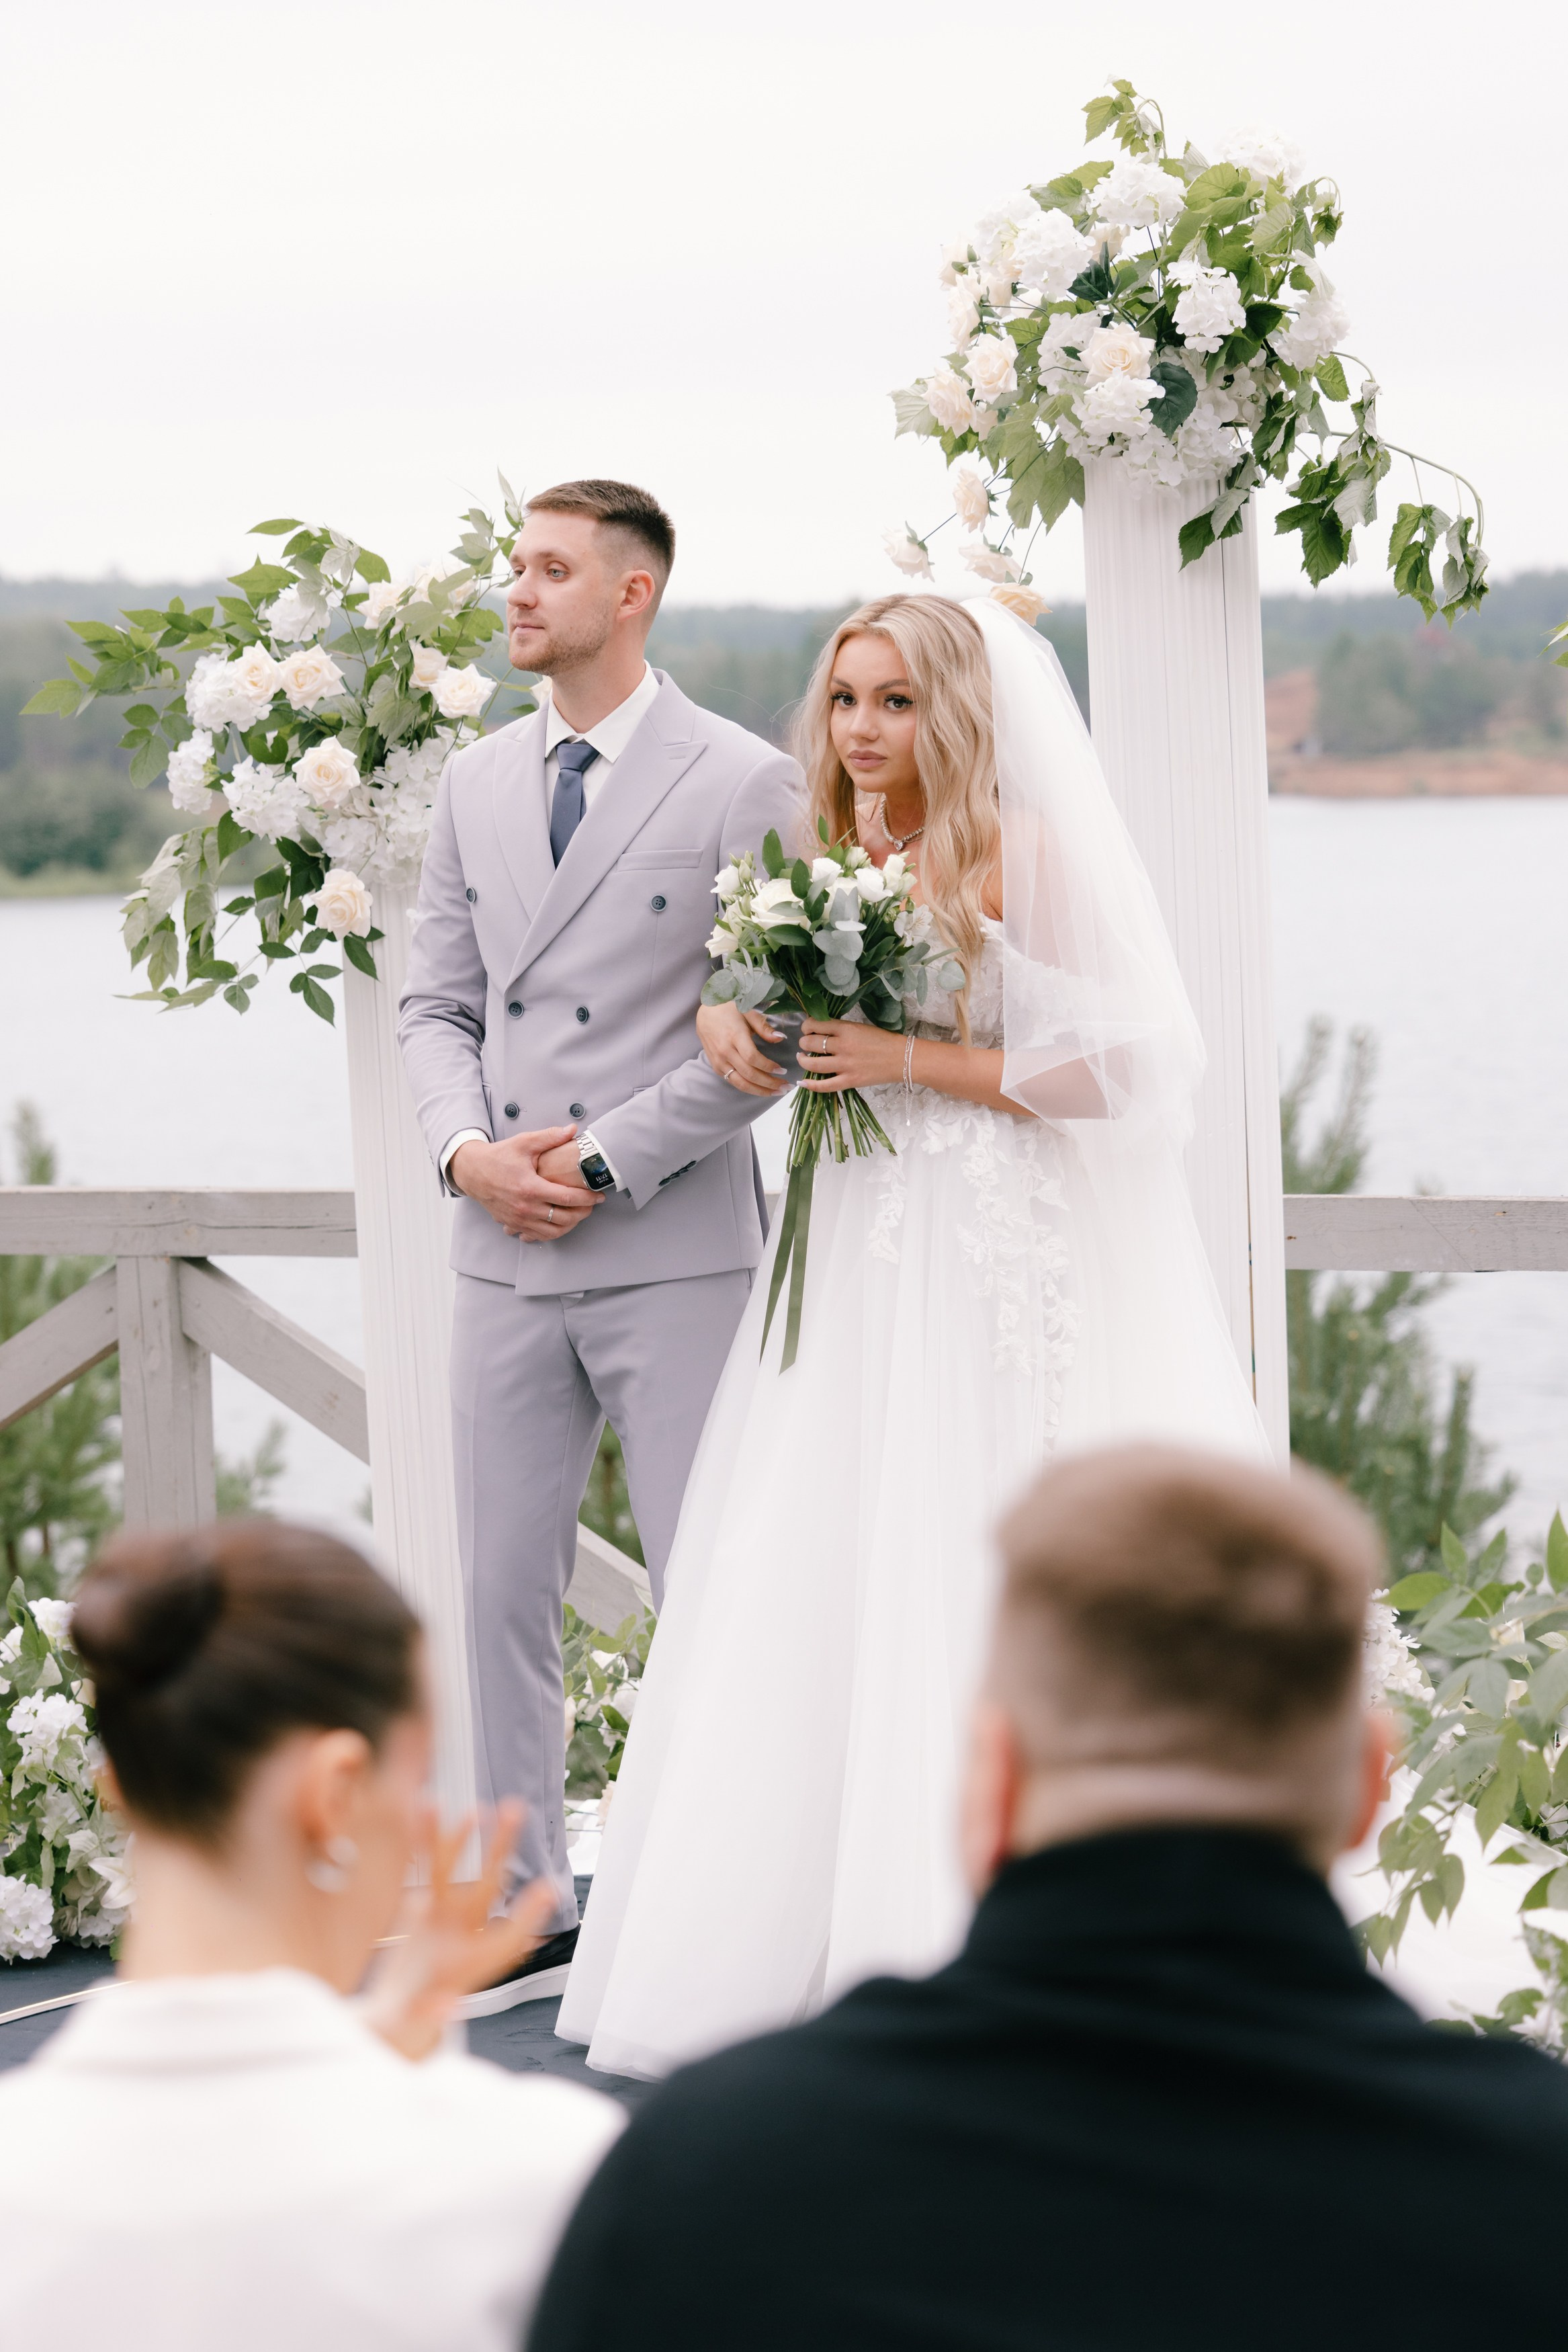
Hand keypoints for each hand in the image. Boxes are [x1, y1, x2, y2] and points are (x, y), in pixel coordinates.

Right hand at [360, 1802, 556, 2061]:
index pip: (503, 1941)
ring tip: (474, 1807)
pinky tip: (423, 1809)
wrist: (400, 2016)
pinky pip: (425, 1872)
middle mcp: (462, 1937)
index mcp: (469, 1968)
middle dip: (499, 1851)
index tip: (548, 1890)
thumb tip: (445, 2008)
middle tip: (516, 1809)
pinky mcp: (424, 1912)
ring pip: (455, 1873)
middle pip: (485, 1888)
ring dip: (463, 1840)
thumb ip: (430, 2013)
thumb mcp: (418, 2022)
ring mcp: (444, 1921)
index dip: (525, 1917)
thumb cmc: (410, 2024)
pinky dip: (425, 1845)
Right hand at [450, 1124, 597, 1240]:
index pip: (567, 1198)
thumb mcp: (524, 1143)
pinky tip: (559, 1224)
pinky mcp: (513, 1224)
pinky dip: (551, 1233)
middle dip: (583, 1213)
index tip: (598, 1195)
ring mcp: (518, 1220)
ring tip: (579, 1214)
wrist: (472, 1171)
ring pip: (553, 1232)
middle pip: (564, 1219)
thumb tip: (573, 1129)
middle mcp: (525, 1208)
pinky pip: (537, 1236)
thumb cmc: (498, 1157)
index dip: (587, 1198)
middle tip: (591, 1205)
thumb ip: (549, 1137)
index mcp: (530, 1188)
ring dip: (570, 1225)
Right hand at [696, 1001, 786, 1097]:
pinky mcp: (716, 1067)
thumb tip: (781, 1038)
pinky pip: (733, 1082)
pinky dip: (749, 1088)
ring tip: (776, 1092)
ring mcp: (719, 1061)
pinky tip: (761, 1088)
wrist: (705, 1013)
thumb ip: (763, 1027)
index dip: (768, 1067)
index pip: (752, 1058)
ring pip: (740, 1083)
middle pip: (749, 1074)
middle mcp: (725, 1051)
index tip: (782, 1070)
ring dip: (760, 1091)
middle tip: (785, 1086)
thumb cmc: (728, 1009)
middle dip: (769, 1084)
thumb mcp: (748, 1011)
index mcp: (734, 1036)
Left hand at [797, 1017, 903, 1092]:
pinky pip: (825, 1086)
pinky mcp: (850, 1081)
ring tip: (803, 1058)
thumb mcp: (861, 1027)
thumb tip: (820, 1031)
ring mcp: (845, 1065)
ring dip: (803, 1060)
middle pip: (810, 1043)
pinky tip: (802, 1082)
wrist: (903, 1058)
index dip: (806, 1026)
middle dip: (804, 1043)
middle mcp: (843, 1045)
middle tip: (806, 1044)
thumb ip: (841, 1029)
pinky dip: (811, 1085)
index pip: (816, 1024)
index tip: (807, 1029)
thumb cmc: (884, 1040)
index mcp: (846, 1028)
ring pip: (813, 1064)